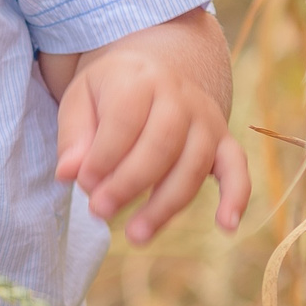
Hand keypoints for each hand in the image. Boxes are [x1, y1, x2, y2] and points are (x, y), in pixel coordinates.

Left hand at [50, 11, 250, 243]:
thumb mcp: (80, 100)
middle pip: (161, 146)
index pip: (124, 121)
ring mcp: (206, 120)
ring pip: (193, 166)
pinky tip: (226, 226)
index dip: (103, 157)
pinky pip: (237, 169)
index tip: (83, 183)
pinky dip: (236, 197)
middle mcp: (179, 97)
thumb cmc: (110, 92)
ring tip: (135, 235)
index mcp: (139, 80)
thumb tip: (68, 174)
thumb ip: (73, 136)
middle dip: (129, 184)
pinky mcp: (224, 141)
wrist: (154, 70)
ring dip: (165, 205)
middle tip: (100, 211)